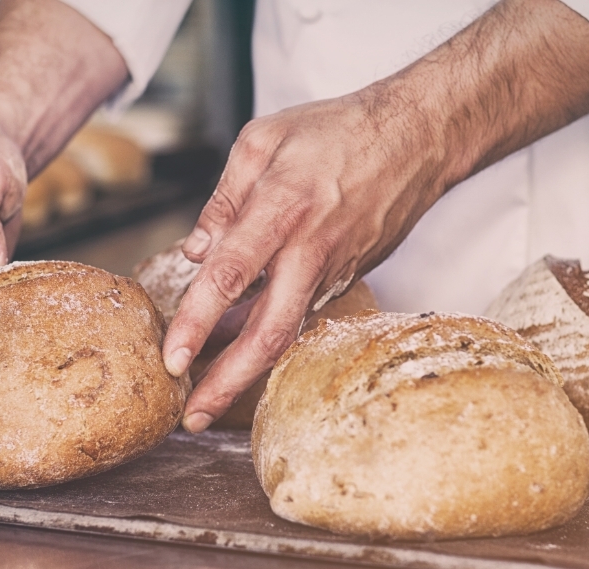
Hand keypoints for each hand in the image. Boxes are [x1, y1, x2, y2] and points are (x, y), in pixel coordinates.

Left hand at [164, 90, 448, 432]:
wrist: (417, 139)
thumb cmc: (337, 131)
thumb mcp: (264, 140)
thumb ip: (224, 198)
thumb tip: (195, 253)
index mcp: (283, 208)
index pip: (231, 276)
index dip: (199, 321)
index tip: (172, 359)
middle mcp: (310, 249)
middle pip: (269, 332)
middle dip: (228, 382)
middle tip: (192, 418)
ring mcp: (333, 269)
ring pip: (286, 332)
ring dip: (245, 369)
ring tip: (205, 397)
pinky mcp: (346, 277)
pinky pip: (299, 314)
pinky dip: (266, 335)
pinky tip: (234, 347)